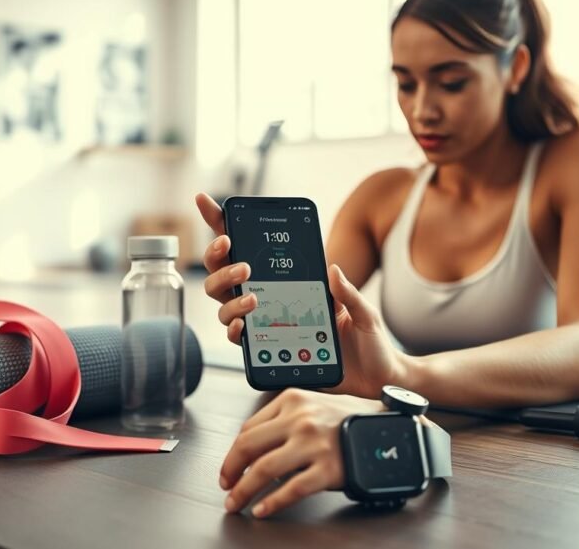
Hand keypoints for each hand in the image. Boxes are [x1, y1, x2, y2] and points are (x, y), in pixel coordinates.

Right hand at [194, 192, 414, 398]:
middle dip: (220, 262)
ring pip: (224, 304)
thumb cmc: (369, 341)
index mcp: (288, 279)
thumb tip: (331, 269)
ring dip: (230, 296)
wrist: (373, 378)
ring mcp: (264, 322)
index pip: (248, 246)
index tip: (205, 200)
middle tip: (243, 263)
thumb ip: (348, 293)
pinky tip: (244, 327)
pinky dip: (235, 330)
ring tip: (253, 296)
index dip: (222, 224)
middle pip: (223, 274)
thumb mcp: (363, 312)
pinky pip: (237, 337)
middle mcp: (268, 297)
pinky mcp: (265, 349)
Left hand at [219, 389, 382, 517]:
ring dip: (243, 490)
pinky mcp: (328, 468)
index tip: (229, 469)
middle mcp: (300, 419)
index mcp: (292, 399)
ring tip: (236, 503)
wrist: (390, 429)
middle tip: (226, 488)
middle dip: (231, 472)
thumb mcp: (315, 404)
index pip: (249, 429)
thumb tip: (253, 448)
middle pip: (249, 447)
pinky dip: (271, 503)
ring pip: (264, 469)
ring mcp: (314, 444)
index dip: (233, 454)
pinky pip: (291, 489)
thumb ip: (285, 419)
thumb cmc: (352, 418)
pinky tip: (262, 510)